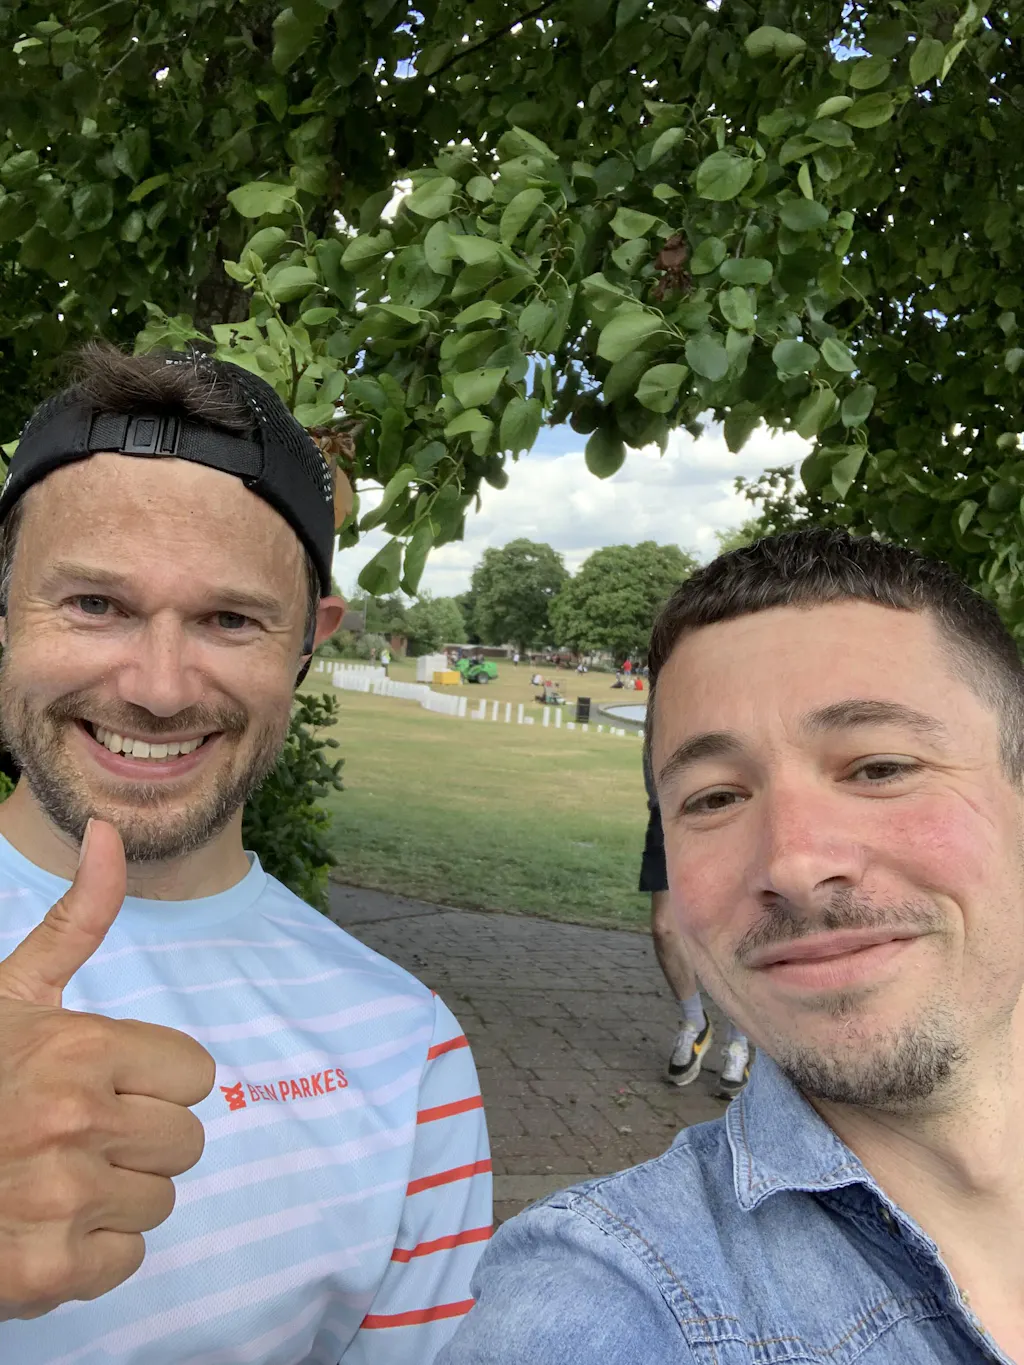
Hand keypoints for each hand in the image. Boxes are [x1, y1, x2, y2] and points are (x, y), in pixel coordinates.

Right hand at [0, 819, 215, 1319]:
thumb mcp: (13, 993)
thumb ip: (77, 921)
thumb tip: (109, 831)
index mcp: (80, 1048)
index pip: (197, 1075)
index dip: (154, 1082)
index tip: (103, 1084)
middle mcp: (77, 1122)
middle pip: (187, 1140)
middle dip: (140, 1138)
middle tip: (74, 1134)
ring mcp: (62, 1203)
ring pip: (161, 1200)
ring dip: (117, 1195)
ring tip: (53, 1177)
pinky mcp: (48, 1276)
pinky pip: (126, 1259)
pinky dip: (91, 1253)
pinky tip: (43, 1226)